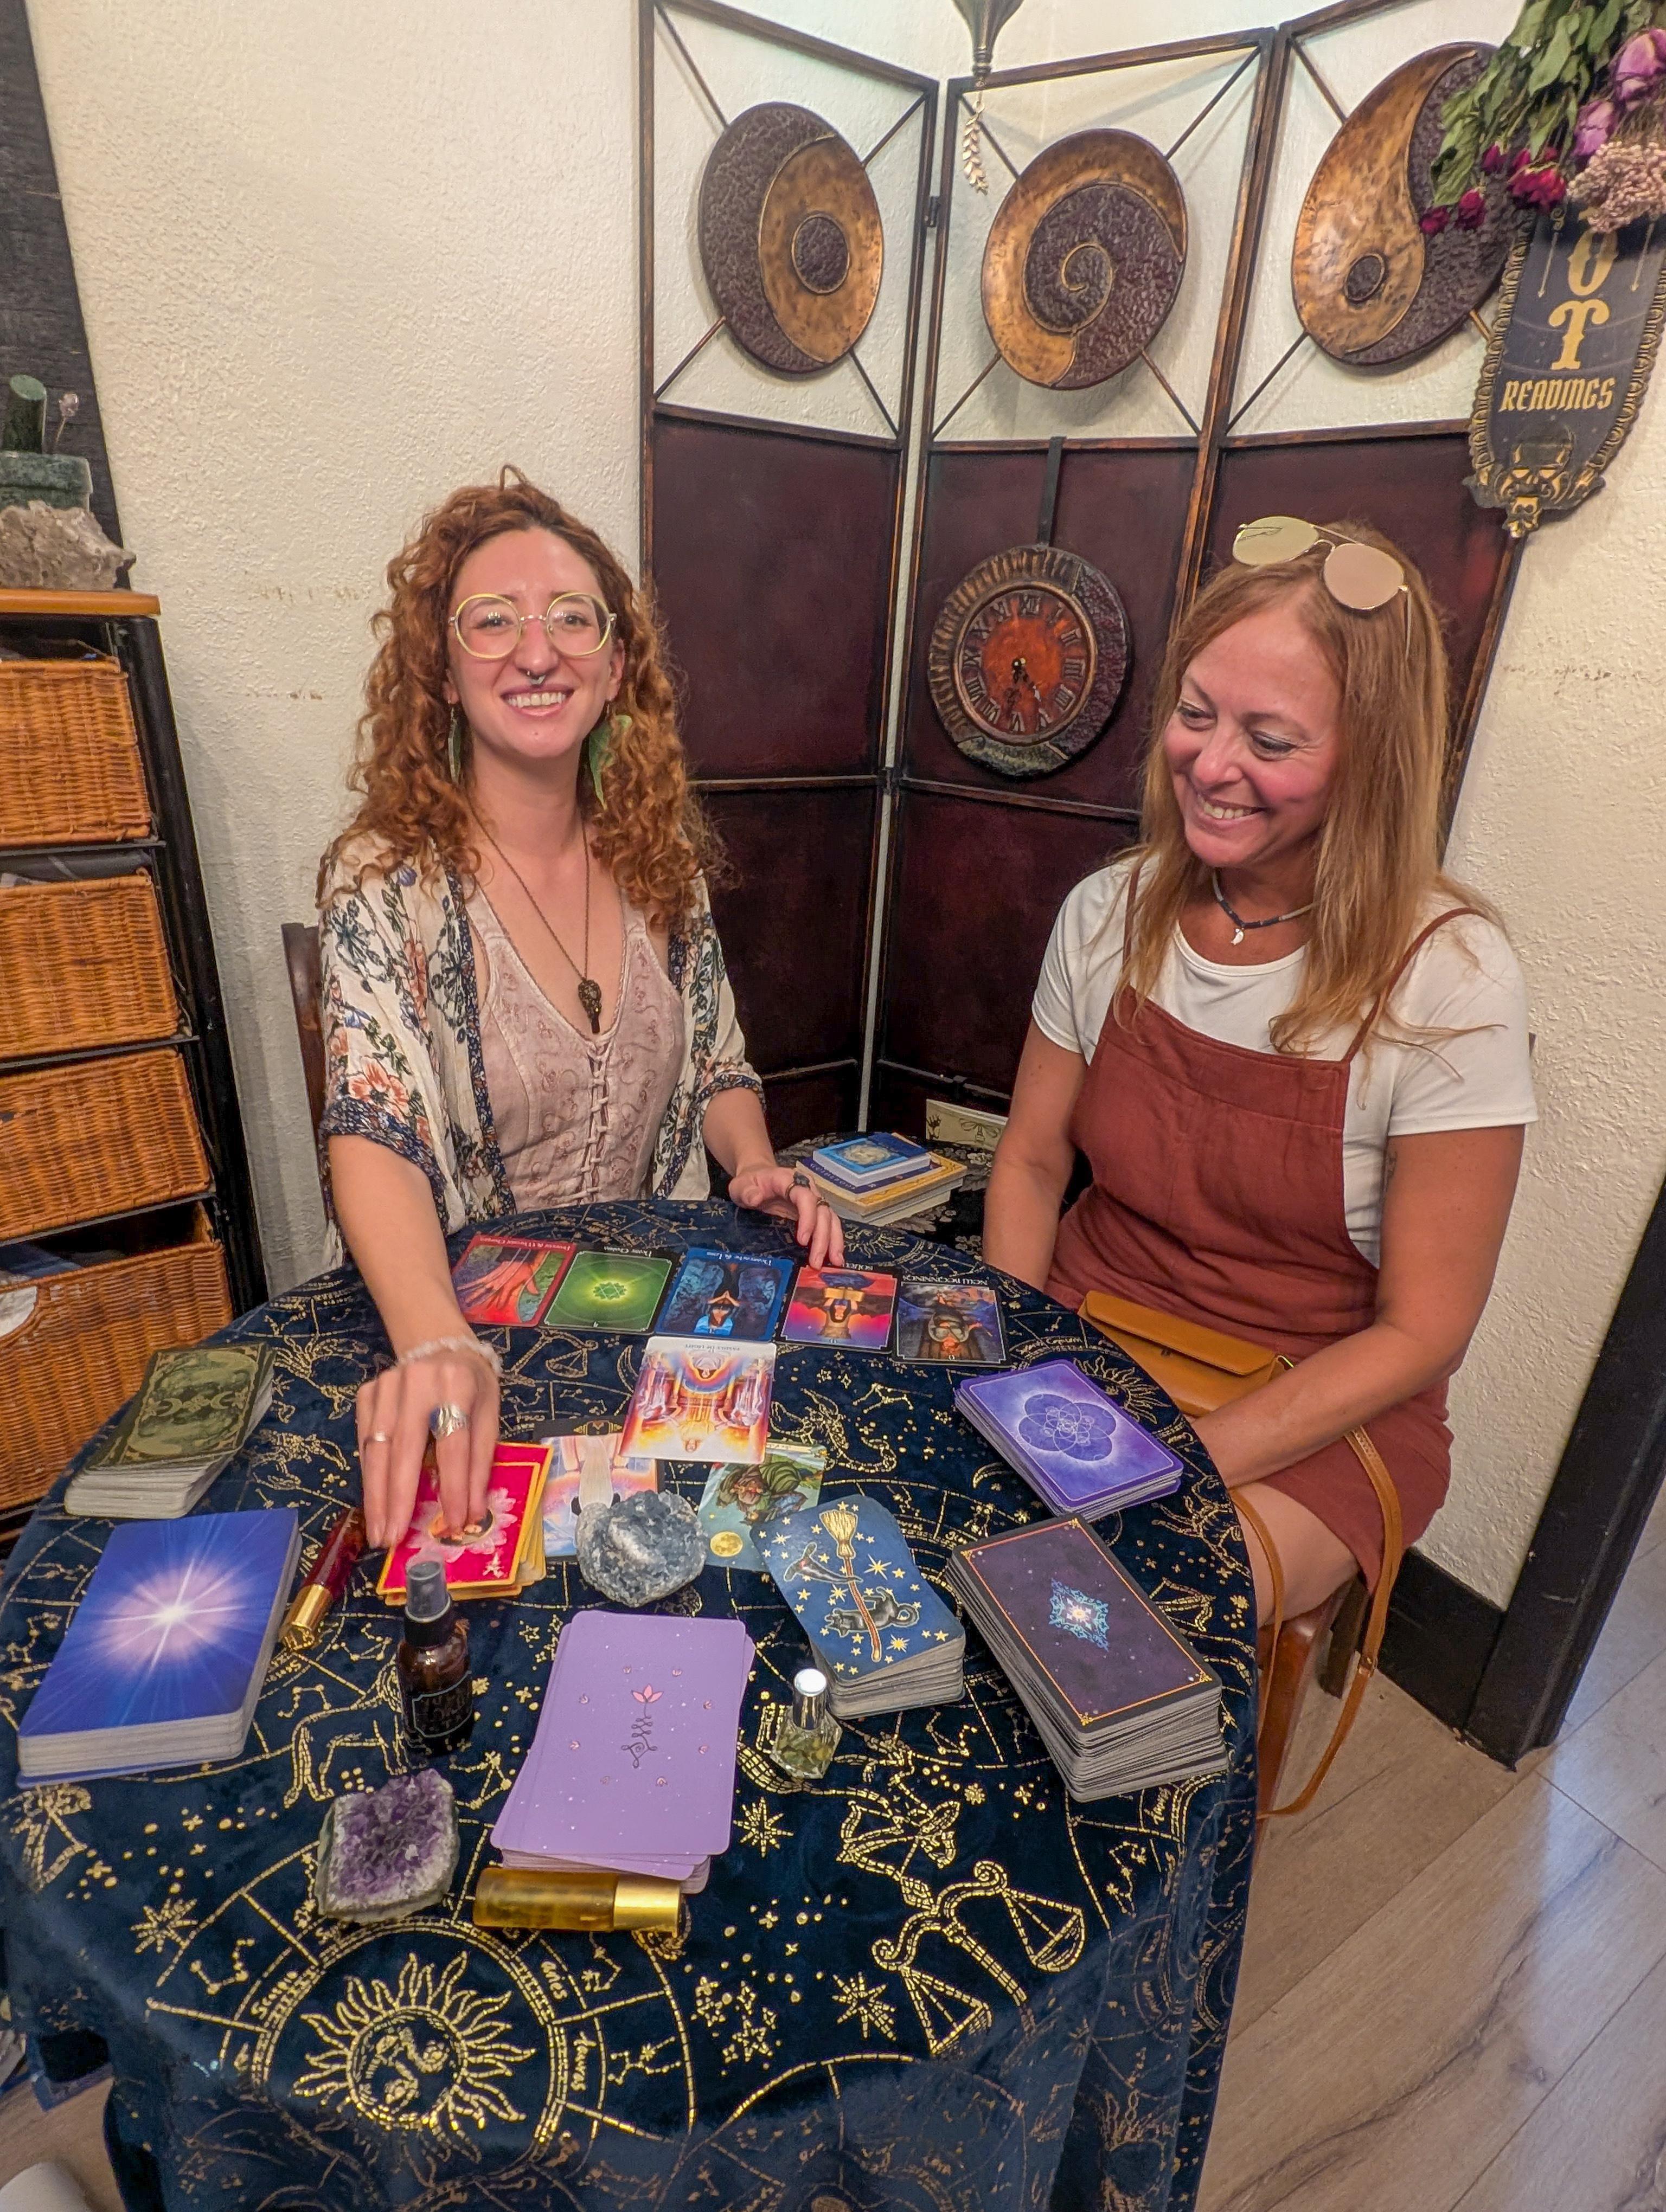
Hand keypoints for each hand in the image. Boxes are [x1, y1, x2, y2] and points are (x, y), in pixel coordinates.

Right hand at [355, 1346, 498, 1550]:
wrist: (439, 1345)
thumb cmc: (471, 1387)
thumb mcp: (489, 1416)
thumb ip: (480, 1462)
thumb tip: (470, 1514)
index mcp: (458, 1384)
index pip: (453, 1445)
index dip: (453, 1487)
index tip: (452, 1523)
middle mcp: (418, 1382)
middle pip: (405, 1449)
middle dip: (398, 1499)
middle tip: (393, 1539)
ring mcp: (386, 1386)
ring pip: (377, 1449)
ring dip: (376, 1496)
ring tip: (379, 1533)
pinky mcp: (366, 1393)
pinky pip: (365, 1442)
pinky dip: (369, 1476)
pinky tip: (373, 1503)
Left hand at [728, 1161, 844, 1267]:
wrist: (757, 1176)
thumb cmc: (750, 1183)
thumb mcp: (741, 1185)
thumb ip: (746, 1191)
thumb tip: (755, 1198)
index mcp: (789, 1180)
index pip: (806, 1197)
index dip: (808, 1218)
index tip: (803, 1240)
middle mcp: (807, 1188)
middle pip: (822, 1211)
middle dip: (823, 1237)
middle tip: (817, 1261)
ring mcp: (813, 1199)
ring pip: (830, 1219)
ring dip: (834, 1241)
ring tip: (836, 1262)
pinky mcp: (814, 1211)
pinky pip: (829, 1224)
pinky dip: (833, 1240)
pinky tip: (834, 1257)